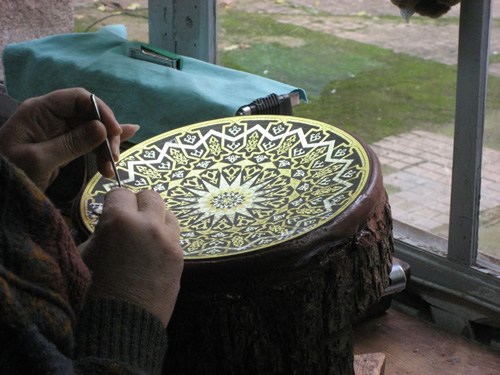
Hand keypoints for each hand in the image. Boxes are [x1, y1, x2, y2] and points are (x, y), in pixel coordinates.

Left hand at [0, 88, 137, 190]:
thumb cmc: (11, 174)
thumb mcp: (40, 160)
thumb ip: (72, 143)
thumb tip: (103, 129)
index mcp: (40, 111)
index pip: (79, 98)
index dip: (101, 111)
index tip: (114, 133)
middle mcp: (51, 117)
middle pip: (89, 114)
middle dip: (106, 133)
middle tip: (114, 157)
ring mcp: (57, 131)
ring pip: (92, 130)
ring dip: (105, 147)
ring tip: (110, 168)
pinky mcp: (62, 146)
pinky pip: (87, 143)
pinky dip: (100, 151)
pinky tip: (115, 155)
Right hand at [80, 188, 183, 326]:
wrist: (121, 326)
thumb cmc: (93, 291)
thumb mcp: (85, 254)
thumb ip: (101, 231)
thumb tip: (110, 222)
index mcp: (119, 221)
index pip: (121, 192)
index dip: (114, 202)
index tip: (110, 212)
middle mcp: (149, 225)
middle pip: (151, 196)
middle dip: (138, 204)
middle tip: (129, 220)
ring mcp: (169, 241)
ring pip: (168, 213)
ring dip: (156, 219)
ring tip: (145, 235)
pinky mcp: (181, 257)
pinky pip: (175, 236)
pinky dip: (165, 238)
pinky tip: (153, 252)